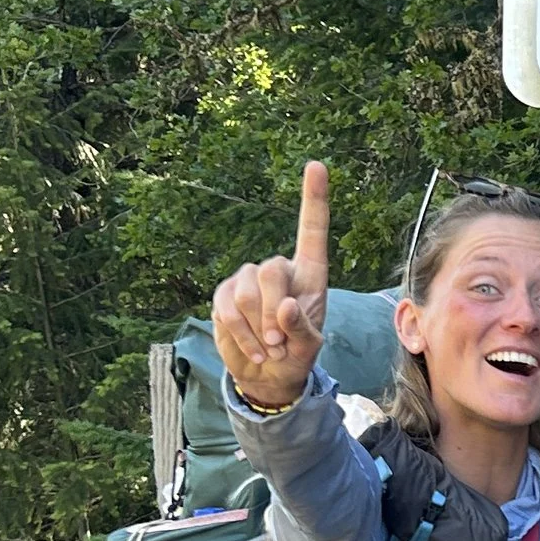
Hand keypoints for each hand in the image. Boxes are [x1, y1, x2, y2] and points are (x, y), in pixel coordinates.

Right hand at [212, 163, 330, 410]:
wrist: (268, 375)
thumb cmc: (297, 354)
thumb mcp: (309, 347)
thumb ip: (303, 328)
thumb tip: (285, 306)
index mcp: (309, 273)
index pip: (311, 230)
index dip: (314, 198)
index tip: (316, 165)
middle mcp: (277, 270)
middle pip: (270, 270)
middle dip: (274, 310)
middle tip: (281, 342)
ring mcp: (246, 281)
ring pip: (246, 292)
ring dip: (259, 328)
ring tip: (271, 347)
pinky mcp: (223, 296)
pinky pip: (227, 309)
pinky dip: (242, 335)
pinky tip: (256, 350)